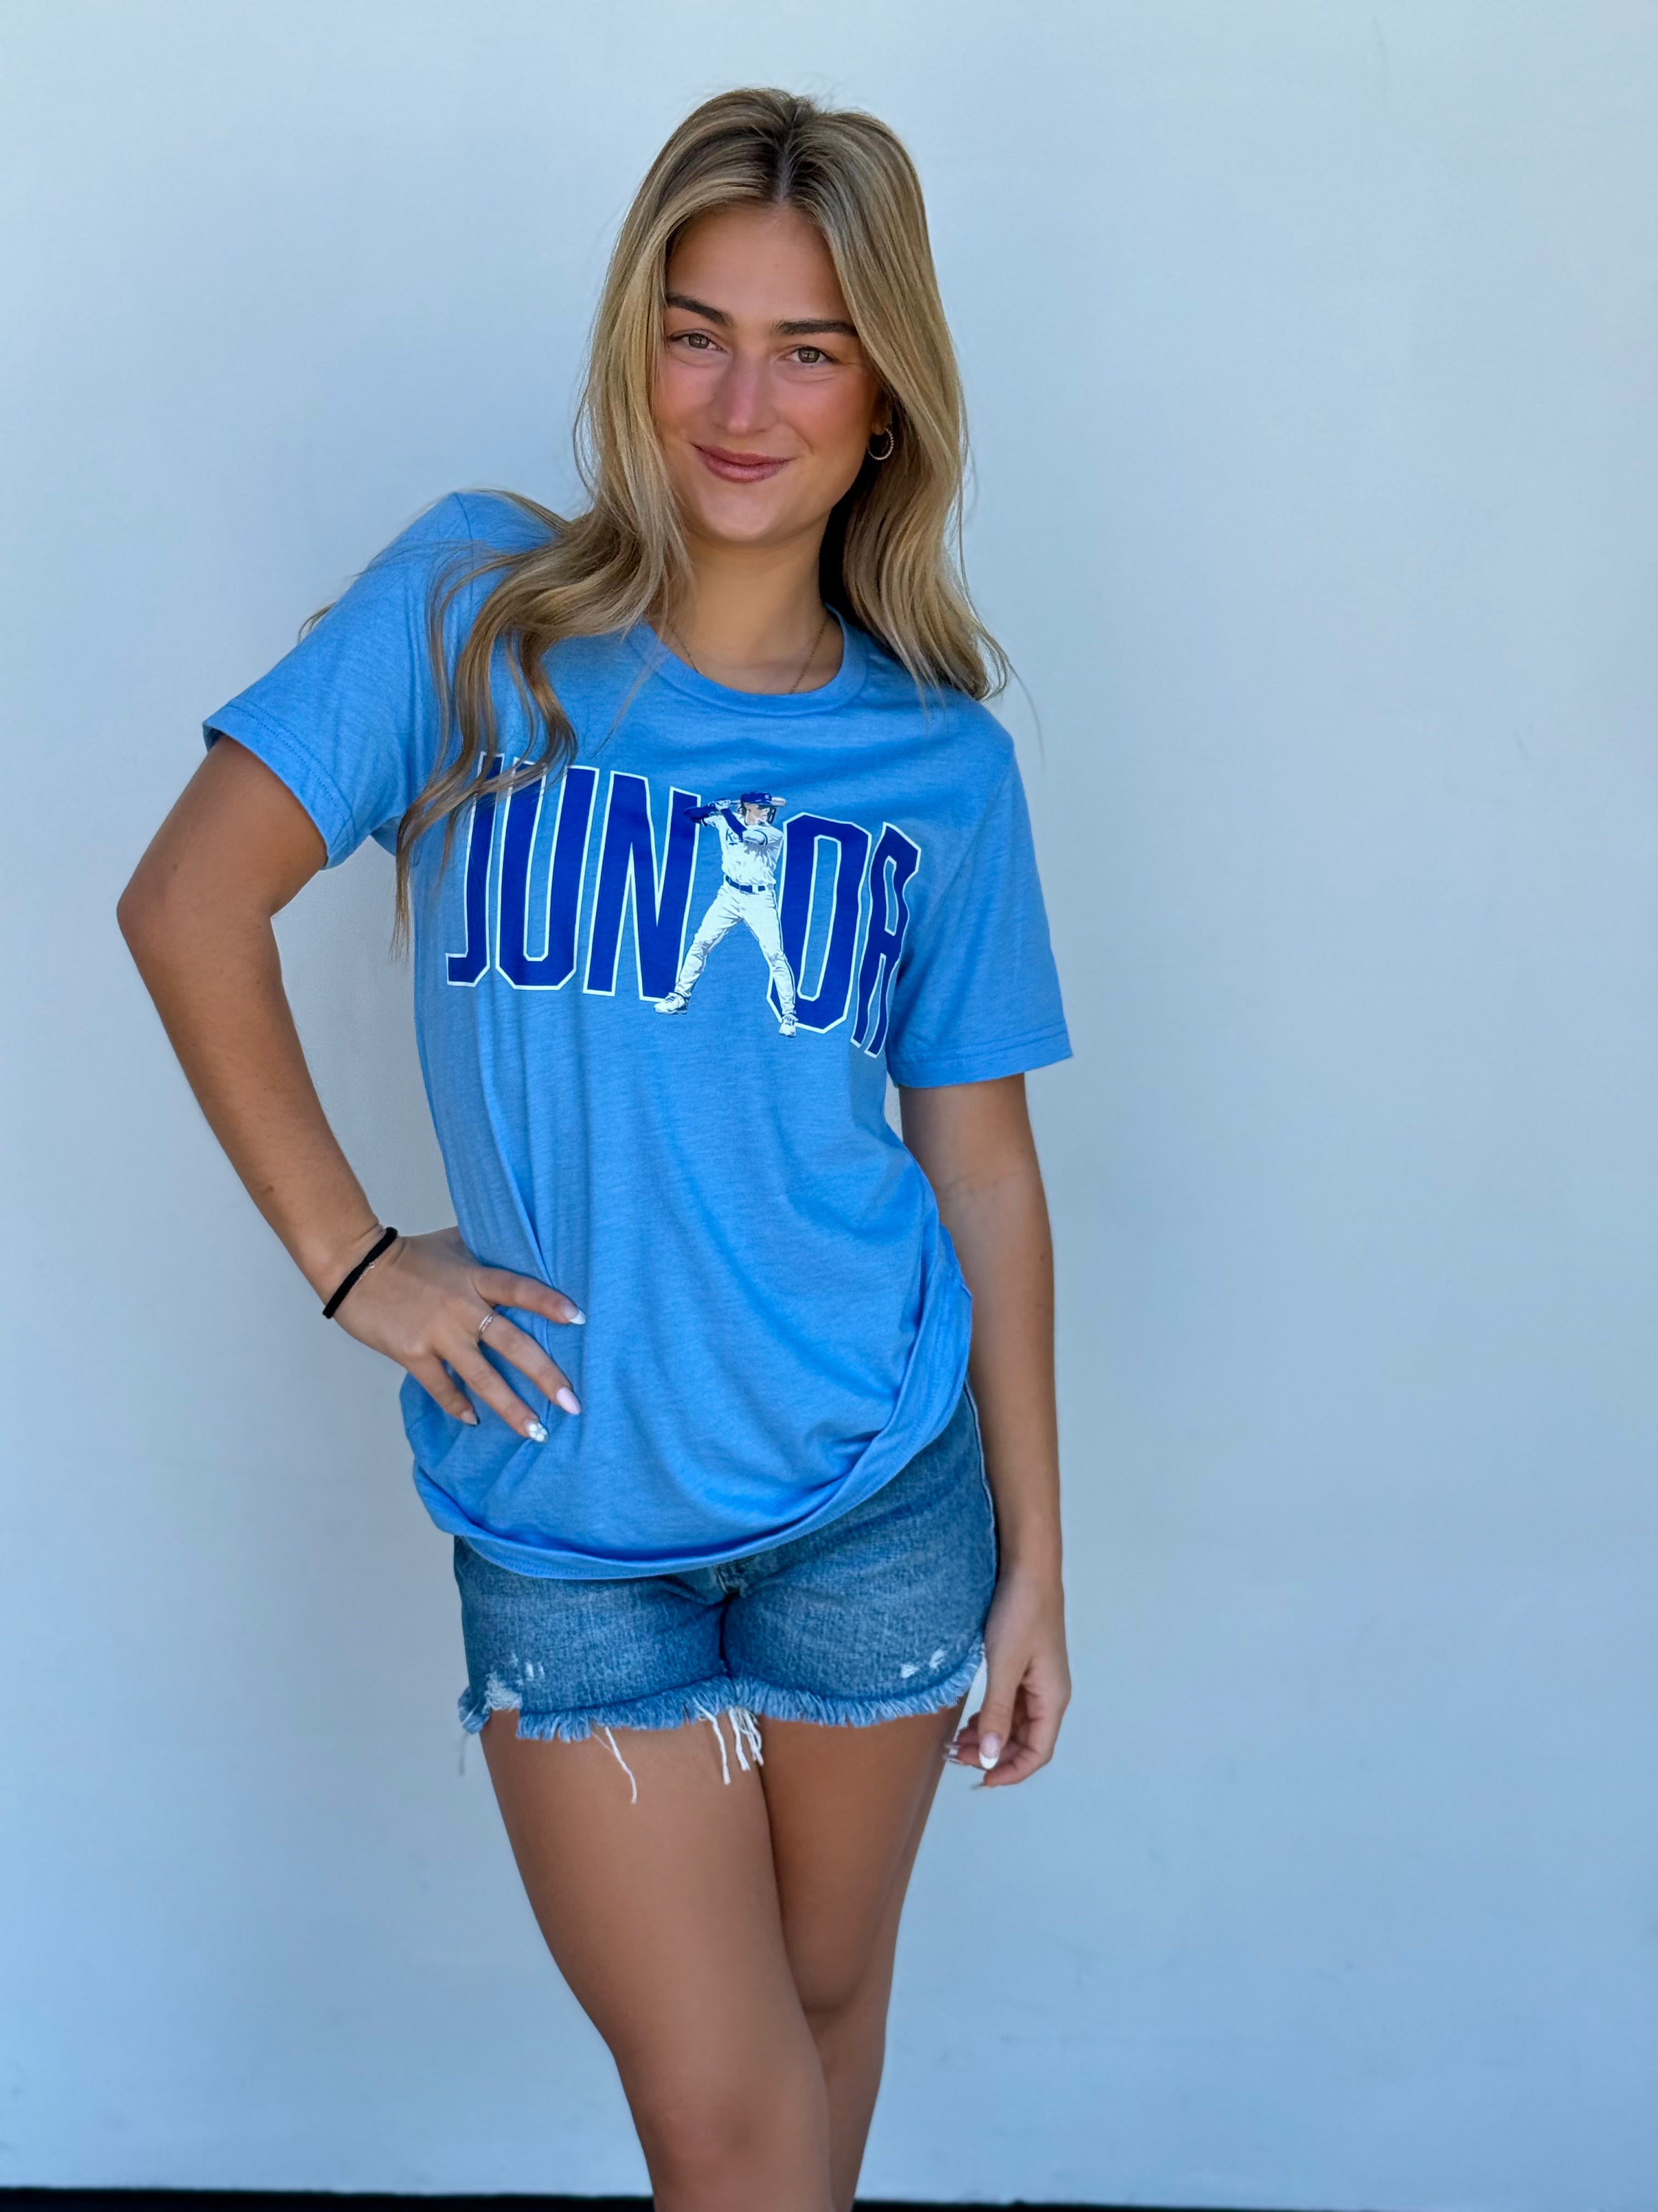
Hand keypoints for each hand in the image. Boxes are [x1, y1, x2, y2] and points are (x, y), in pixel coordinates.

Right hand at [327, 1225, 583, 1442]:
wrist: (355, 1266)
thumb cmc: (406, 1254)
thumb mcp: (453, 1243)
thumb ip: (485, 1251)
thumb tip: (516, 1245)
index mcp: (475, 1278)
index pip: (521, 1290)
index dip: (550, 1303)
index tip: (581, 1320)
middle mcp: (463, 1308)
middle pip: (514, 1345)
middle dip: (545, 1376)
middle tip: (572, 1403)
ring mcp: (439, 1334)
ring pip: (483, 1377)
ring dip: (511, 1408)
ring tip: (535, 1431)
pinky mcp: (413, 1353)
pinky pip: (442, 1386)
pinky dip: (458, 1406)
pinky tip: (474, 1421)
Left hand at [950, 1561, 1069, 1786]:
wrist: (1027, 1568)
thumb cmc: (1021, 1613)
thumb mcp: (1004, 1666)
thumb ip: (997, 1713)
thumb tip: (991, 1757)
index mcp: (1052, 1698)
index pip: (1038, 1753)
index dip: (1011, 1772)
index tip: (980, 1779)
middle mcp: (1049, 1694)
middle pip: (1025, 1741)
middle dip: (994, 1754)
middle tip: (956, 1755)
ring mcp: (1037, 1680)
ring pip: (1015, 1724)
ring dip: (990, 1737)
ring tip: (958, 1741)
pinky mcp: (1025, 1667)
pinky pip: (1010, 1704)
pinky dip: (991, 1716)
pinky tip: (971, 1719)